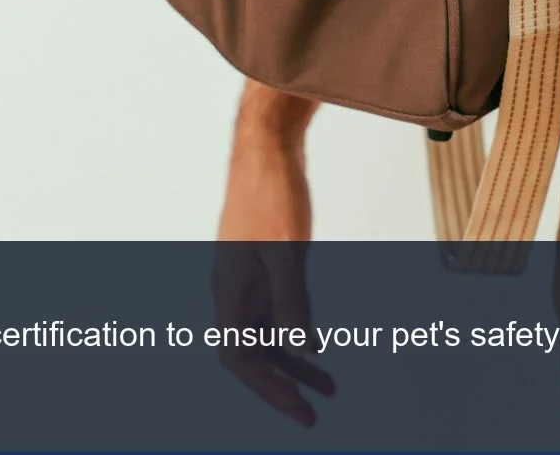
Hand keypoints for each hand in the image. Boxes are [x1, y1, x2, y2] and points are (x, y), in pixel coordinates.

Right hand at [210, 82, 333, 425]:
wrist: (267, 146)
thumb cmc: (271, 193)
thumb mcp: (287, 251)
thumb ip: (293, 301)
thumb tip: (304, 349)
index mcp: (230, 291)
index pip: (240, 358)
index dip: (268, 389)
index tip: (300, 408)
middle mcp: (233, 289)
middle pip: (252, 354)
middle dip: (282, 386)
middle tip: (315, 414)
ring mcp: (247, 276)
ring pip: (267, 334)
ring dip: (294, 362)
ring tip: (330, 387)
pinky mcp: (263, 262)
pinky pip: (276, 311)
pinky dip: (296, 332)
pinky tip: (319, 345)